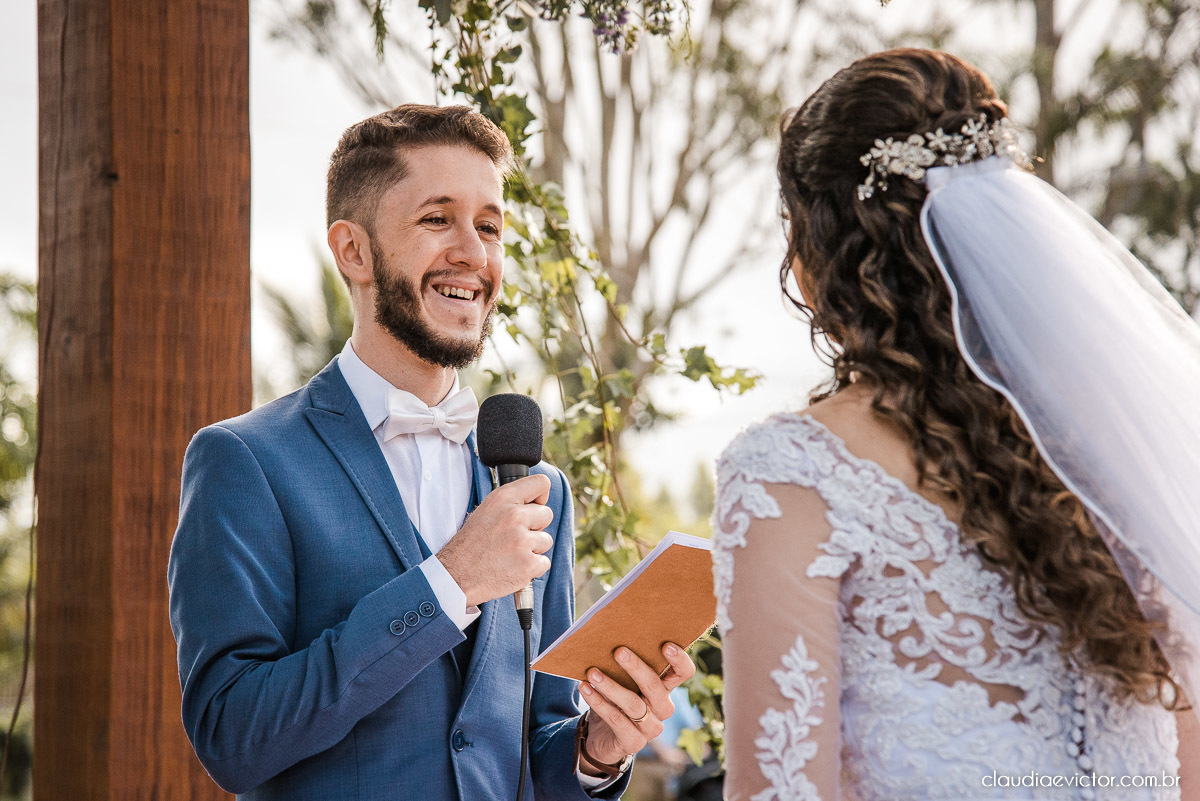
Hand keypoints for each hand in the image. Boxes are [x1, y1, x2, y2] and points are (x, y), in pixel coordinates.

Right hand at [437, 473, 553, 606]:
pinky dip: (532, 568)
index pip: (541, 483)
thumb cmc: (470, 545)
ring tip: (511, 554)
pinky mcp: (528, 564)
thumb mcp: (486, 511)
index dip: (540, 497)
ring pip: (546, 540)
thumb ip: (511, 503)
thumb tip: (536, 503)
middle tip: (514, 537)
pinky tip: (513, 567)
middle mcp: (514, 516)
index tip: (533, 507)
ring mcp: (522, 540)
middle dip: (535, 527)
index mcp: (503, 498)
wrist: (456, 576)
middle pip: (547, 514)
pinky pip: (544, 562)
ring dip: (533, 549)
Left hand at [577, 642, 696, 770]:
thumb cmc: (615, 699)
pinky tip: (585, 689)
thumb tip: (611, 640)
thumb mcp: (623, 681)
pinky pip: (617, 720)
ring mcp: (651, 728)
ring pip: (633, 704)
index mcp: (665, 688)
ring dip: (610, 686)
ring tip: (592, 672)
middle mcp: (663, 708)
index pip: (683, 673)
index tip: (665, 645)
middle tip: (618, 652)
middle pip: (655, 686)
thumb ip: (625, 664)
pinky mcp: (634, 742)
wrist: (601, 736)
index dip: (679, 660)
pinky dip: (599, 703)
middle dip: (636, 667)